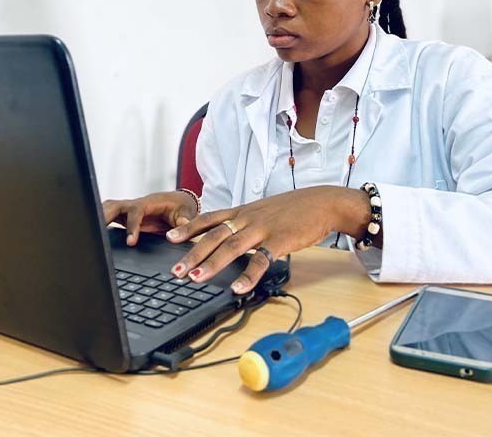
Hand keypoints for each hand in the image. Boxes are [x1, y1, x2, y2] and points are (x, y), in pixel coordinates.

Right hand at [102, 191, 198, 245]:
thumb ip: (183, 223)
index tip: (130, 242)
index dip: (131, 225)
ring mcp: (128, 210)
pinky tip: (93, 234)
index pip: (135, 211)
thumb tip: (179, 231)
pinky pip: (108, 216)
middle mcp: (135, 204)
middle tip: (97, 233)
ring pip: (108, 209)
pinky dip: (100, 222)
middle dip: (104, 217)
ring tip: (90, 234)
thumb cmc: (180, 207)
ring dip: (99, 218)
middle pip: (114, 206)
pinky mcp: (124, 216)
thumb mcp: (185, 214)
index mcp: (149, 203)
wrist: (178, 203)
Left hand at [164, 186, 370, 293]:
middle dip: (192, 253)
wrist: (322, 202)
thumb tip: (227, 234)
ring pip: (231, 247)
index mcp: (242, 211)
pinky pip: (261, 261)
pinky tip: (238, 288)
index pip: (209, 218)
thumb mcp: (263, 210)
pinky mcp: (280, 242)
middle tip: (175, 269)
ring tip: (196, 278)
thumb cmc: (293, 209)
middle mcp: (247, 219)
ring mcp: (263, 229)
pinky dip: (248, 276)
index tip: (169, 237)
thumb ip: (244, 221)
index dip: (188, 228)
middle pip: (214, 235)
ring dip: (212, 264)